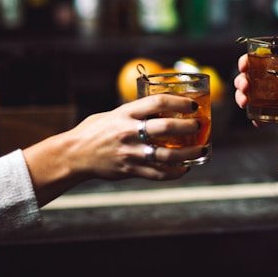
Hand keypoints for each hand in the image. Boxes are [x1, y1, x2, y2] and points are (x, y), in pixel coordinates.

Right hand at [24, 95, 204, 204]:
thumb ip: (136, 112)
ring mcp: (130, 153)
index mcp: (125, 114)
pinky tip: (186, 167)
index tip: (192, 105)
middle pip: (166, 128)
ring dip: (189, 153)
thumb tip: (163, 107)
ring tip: (202, 150)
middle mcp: (129, 132)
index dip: (179, 103)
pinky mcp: (130, 170)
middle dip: (188, 127)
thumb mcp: (114, 114)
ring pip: (167, 155)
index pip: (158, 103)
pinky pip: (158, 173)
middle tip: (200, 125)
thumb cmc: (96, 130)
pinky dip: (175, 172)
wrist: (75, 154)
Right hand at [233, 53, 277, 116]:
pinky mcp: (275, 114)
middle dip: (241, 81)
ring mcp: (272, 98)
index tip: (244, 66)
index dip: (247, 61)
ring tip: (244, 102)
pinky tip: (257, 122)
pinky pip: (260, 116)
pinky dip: (256, 118)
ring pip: (249, 95)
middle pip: (249, 78)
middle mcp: (273, 81)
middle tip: (244, 86)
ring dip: (241, 97)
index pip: (258, 60)